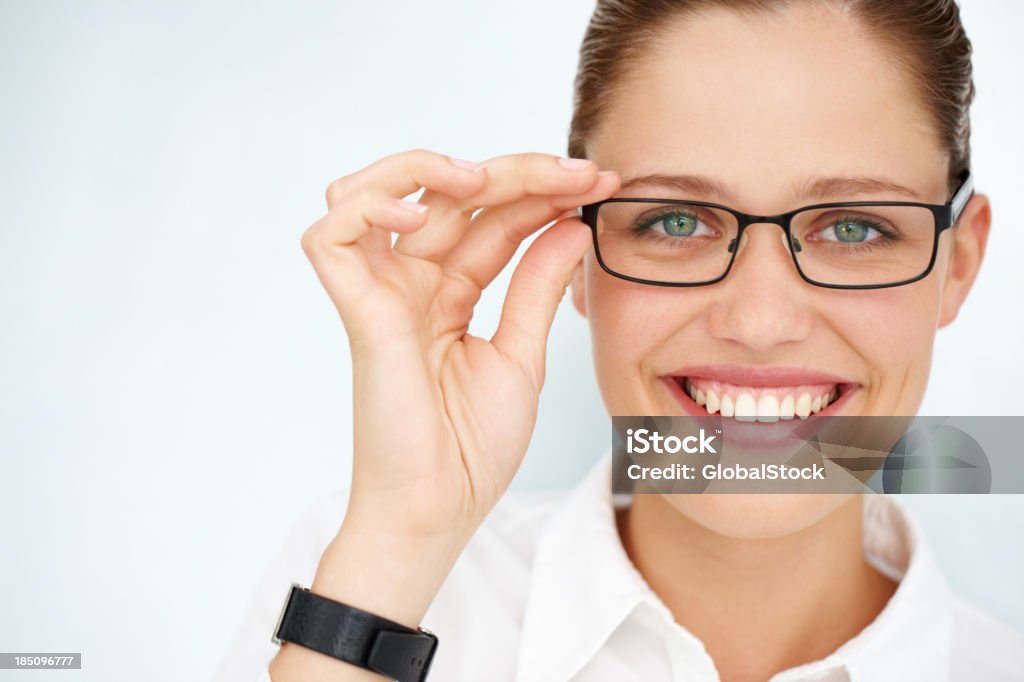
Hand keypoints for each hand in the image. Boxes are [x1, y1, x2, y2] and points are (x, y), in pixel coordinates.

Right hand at [301, 150, 618, 542]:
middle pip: (448, 194)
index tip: (600, 184)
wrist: (443, 506)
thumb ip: (537, 286)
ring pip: (373, 192)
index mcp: (447, 292)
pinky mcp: (357, 313)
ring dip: (428, 168)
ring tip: (486, 181)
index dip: (542, 192)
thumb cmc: (473, 446)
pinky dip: (367, 209)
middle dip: (516, 172)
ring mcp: (379, 293)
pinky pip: (331, 237)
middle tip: (578, 172)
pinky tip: (422, 215)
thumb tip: (569, 226)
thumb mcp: (522, 353)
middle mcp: (409, 283)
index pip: (491, 218)